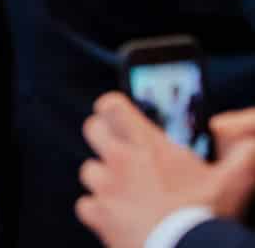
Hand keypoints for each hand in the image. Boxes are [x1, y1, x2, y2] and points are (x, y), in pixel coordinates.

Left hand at [76, 93, 254, 247]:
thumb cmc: (204, 215)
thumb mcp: (229, 184)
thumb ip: (241, 160)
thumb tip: (252, 145)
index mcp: (148, 146)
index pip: (112, 106)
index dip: (112, 108)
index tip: (118, 116)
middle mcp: (121, 160)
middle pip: (93, 129)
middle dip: (102, 136)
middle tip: (120, 150)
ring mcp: (106, 186)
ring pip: (90, 170)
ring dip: (103, 179)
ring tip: (125, 191)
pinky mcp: (97, 213)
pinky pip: (86, 204)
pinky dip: (98, 211)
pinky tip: (117, 217)